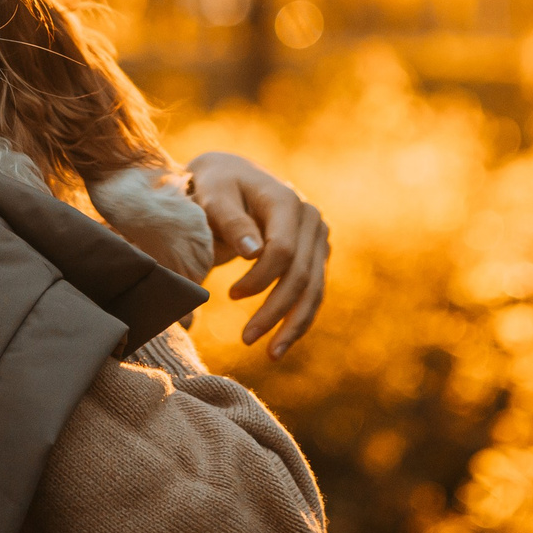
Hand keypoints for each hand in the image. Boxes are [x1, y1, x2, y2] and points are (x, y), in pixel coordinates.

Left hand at [186, 151, 330, 358]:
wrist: (230, 178)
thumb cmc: (215, 187)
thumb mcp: (214, 196)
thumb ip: (231, 221)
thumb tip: (254, 253)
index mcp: (287, 201)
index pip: (284, 251)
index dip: (260, 279)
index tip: (231, 296)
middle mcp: (311, 219)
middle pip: (302, 275)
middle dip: (275, 311)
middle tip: (246, 340)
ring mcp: (318, 237)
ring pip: (314, 289)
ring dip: (293, 325)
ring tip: (271, 354)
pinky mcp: (315, 254)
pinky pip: (313, 292)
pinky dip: (299, 319)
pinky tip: (280, 344)